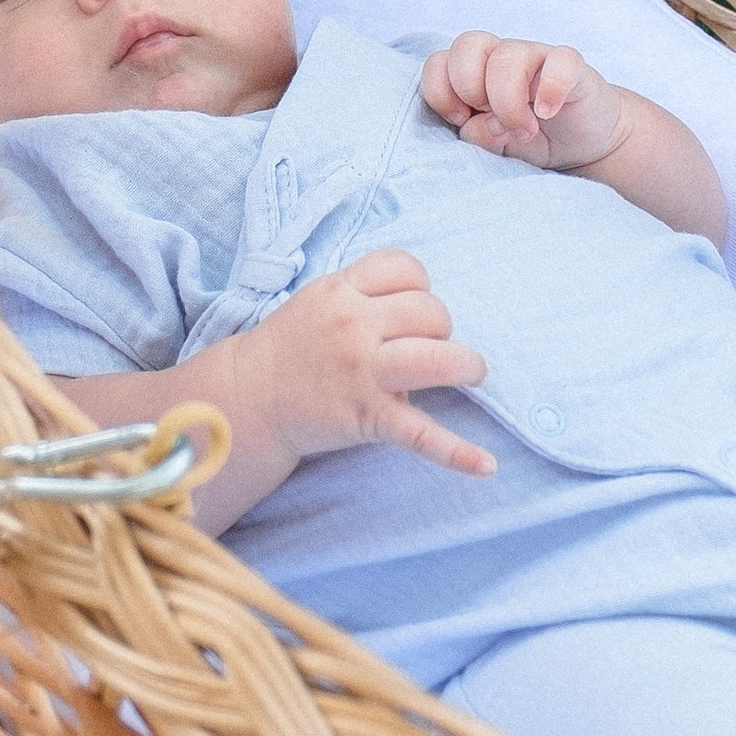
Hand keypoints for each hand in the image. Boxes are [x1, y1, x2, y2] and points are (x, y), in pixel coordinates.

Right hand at [241, 250, 493, 480]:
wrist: (249, 396)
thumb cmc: (292, 347)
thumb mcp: (318, 300)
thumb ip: (363, 293)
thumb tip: (419, 305)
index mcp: (341, 291)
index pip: (406, 269)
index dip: (421, 288)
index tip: (415, 311)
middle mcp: (353, 325)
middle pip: (430, 312)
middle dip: (441, 329)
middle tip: (429, 347)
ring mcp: (361, 371)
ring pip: (437, 359)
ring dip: (465, 366)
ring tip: (469, 374)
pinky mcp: (367, 416)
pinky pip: (420, 434)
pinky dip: (457, 453)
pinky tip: (486, 466)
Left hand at [420, 30, 626, 176]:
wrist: (583, 144)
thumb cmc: (529, 139)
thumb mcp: (494, 146)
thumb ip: (476, 136)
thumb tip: (475, 124)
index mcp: (474, 71)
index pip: (438, 62)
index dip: (441, 92)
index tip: (461, 120)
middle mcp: (501, 58)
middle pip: (467, 44)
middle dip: (469, 88)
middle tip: (490, 120)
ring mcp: (537, 57)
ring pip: (507, 55)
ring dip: (508, 102)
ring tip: (524, 131)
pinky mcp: (573, 68)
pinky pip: (560, 61)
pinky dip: (550, 88)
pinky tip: (547, 112)